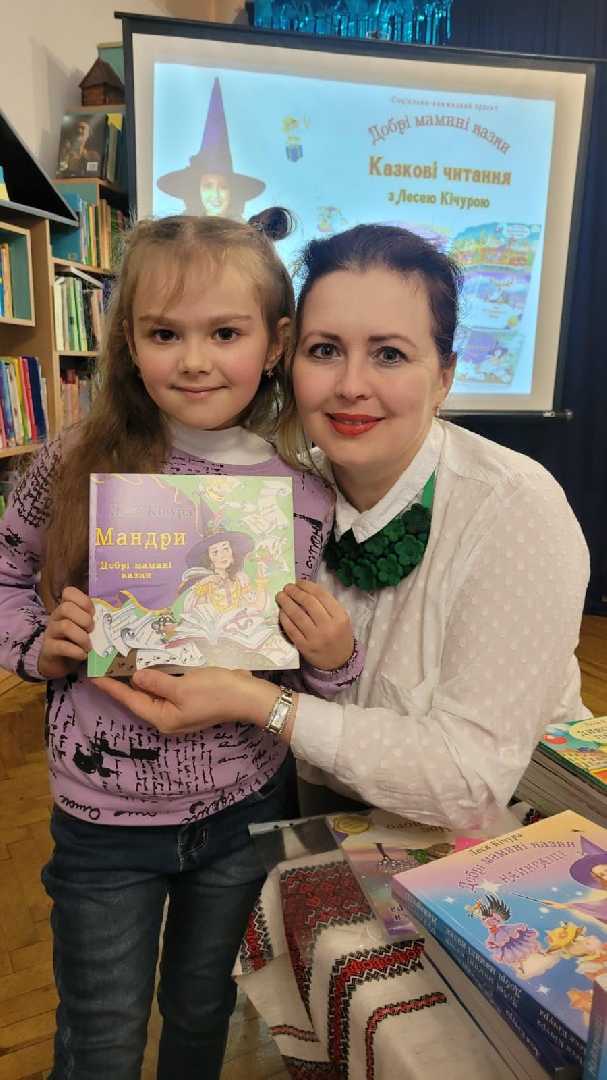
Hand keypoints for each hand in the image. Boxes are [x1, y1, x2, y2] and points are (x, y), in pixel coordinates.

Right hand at [38, 586, 93, 678]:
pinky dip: (76, 651)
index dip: (84, 601)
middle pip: (66, 608)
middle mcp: (56, 617)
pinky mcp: (48, 649)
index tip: (93, 614)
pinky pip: (61, 646)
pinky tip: (83, 655)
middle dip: (84, 619)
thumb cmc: (76, 642)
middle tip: (92, 631)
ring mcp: (50, 632)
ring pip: (65, 626)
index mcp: (66, 608)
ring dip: (82, 637)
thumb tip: (115, 618)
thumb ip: (94, 620)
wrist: (59, 663)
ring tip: (89, 646)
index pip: (69, 592)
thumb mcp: (85, 628)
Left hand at [93, 666, 280, 735]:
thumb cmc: (216, 692)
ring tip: (120, 658)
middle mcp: (167, 715)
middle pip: (138, 696)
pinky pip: (166, 685)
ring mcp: (179, 707)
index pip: (129, 699)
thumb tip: (135, 677)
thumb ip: (155, 682)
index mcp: (162, 717)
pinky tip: (149, 661)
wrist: (248, 696)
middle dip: (122, 679)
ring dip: (138, 675)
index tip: (92, 674)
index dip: (110, 686)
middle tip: (103, 660)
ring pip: (151, 689)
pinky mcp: (189, 697)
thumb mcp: (182, 687)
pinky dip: (156, 674)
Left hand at [276, 580, 353, 669]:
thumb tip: (304, 589)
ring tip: (280, 596)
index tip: (298, 582)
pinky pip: (291, 629)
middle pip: (308, 602)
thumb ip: (326, 605)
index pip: (321, 594)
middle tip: (287, 588)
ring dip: (286, 602)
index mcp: (340, 616)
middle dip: (294, 592)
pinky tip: (281, 611)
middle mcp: (328, 626)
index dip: (307, 585)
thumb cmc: (339, 636)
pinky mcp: (304, 647)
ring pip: (297, 615)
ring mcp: (315, 638)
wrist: (339, 662)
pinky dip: (284, 618)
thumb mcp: (340, 618)